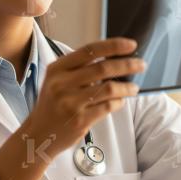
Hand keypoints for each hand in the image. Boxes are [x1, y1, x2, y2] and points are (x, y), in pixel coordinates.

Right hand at [24, 37, 144, 156]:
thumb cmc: (52, 104)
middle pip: (102, 68)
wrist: (39, 134)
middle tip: (141, 64)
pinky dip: (118, 103)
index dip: (113, 46)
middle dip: (127, 65)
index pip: (90, 51)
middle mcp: (62, 84)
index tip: (131, 45)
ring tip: (134, 88)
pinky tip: (121, 101)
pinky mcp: (79, 120)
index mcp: (57, 69)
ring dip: (126, 87)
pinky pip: (107, 107)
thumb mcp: (57, 81)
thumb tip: (113, 59)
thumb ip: (79, 69)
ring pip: (109, 89)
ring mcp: (70, 103)